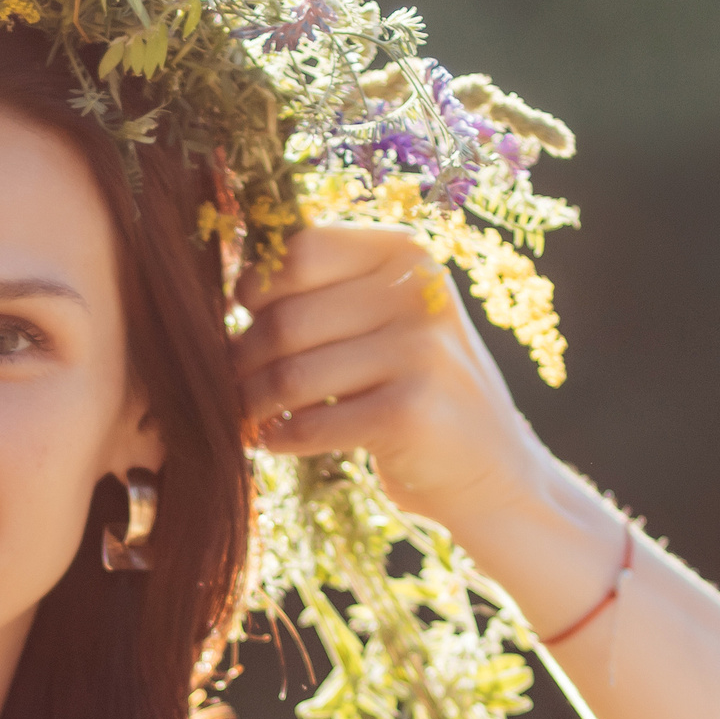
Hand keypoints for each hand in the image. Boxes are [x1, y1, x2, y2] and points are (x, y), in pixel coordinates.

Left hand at [231, 222, 548, 530]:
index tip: (242, 314)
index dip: (255, 287)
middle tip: (233, 381)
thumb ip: (323, 291)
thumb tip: (230, 287)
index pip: (300, 251)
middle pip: (285, 319)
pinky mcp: (410, 412)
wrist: (489, 467)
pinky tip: (275, 440)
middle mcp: (419, 293)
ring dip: (253, 402)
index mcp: (406, 254)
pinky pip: (310, 425)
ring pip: (290, 375)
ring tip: (248, 413)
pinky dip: (281, 438)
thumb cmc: (411, 384)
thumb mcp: (383, 319)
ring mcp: (421, 351)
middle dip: (242, 357)